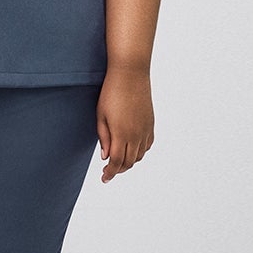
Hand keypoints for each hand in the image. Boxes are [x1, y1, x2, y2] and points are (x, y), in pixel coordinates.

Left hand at [96, 65, 154, 181]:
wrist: (131, 74)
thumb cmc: (111, 92)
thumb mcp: (101, 115)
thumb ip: (104, 138)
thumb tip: (105, 157)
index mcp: (121, 134)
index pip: (116, 162)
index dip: (110, 173)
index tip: (104, 179)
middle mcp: (136, 134)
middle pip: (129, 162)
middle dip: (118, 170)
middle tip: (108, 172)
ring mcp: (145, 129)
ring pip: (139, 155)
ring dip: (129, 161)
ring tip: (118, 161)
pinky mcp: (151, 123)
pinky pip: (147, 145)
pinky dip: (140, 152)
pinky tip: (132, 149)